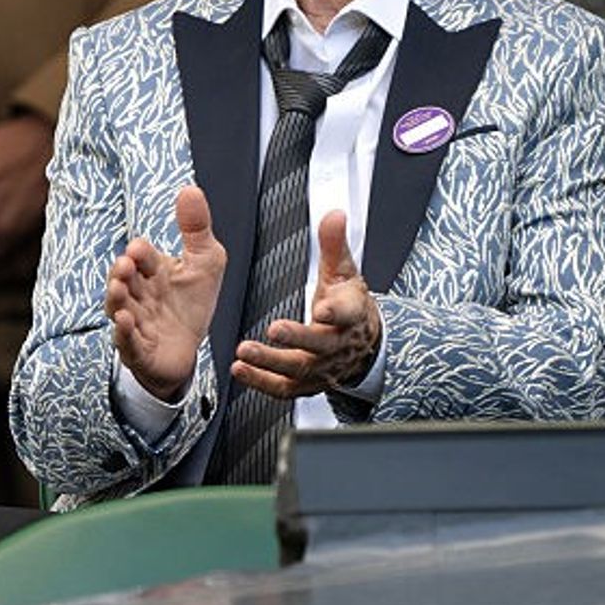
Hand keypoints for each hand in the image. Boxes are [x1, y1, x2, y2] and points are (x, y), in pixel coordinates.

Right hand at [106, 185, 227, 401]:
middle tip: (124, 267)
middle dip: (121, 274)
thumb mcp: (204, 262)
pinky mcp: (138, 351)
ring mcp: (134, 323)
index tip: (138, 250)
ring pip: (118, 309)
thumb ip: (196, 228)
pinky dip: (123, 333)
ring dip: (116, 300)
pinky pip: (126, 343)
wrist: (186, 350)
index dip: (140, 254)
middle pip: (122, 281)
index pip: (141, 257)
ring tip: (119, 292)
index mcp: (151, 271)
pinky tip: (124, 324)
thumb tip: (190, 187)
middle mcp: (137, 294)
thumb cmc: (190, 304)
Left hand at [230, 209, 381, 400]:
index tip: (322, 307)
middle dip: (297, 339)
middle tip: (274, 329)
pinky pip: (284, 389)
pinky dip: (261, 382)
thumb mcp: (345, 271)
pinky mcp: (307, 383)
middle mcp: (337, 344)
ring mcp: (322, 368)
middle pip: (319, 345)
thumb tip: (334, 215)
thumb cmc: (349, 303)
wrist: (363, 344)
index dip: (336, 310)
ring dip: (270, 362)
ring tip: (245, 352)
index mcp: (350, 314)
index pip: (347, 312)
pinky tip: (241, 370)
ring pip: (299, 370)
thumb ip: (334, 244)